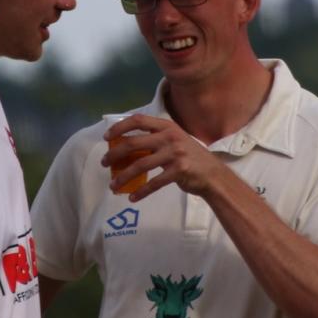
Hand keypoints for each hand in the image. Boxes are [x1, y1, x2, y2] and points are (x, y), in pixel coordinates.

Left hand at [101, 114, 227, 200]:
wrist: (212, 174)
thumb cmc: (189, 156)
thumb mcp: (174, 140)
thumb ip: (155, 140)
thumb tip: (125, 147)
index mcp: (166, 126)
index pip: (138, 120)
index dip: (119, 127)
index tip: (106, 137)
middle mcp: (169, 137)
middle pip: (133, 144)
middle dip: (114, 154)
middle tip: (104, 163)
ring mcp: (175, 153)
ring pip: (140, 165)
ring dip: (123, 177)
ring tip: (113, 185)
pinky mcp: (178, 171)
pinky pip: (154, 183)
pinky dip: (141, 192)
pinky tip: (132, 197)